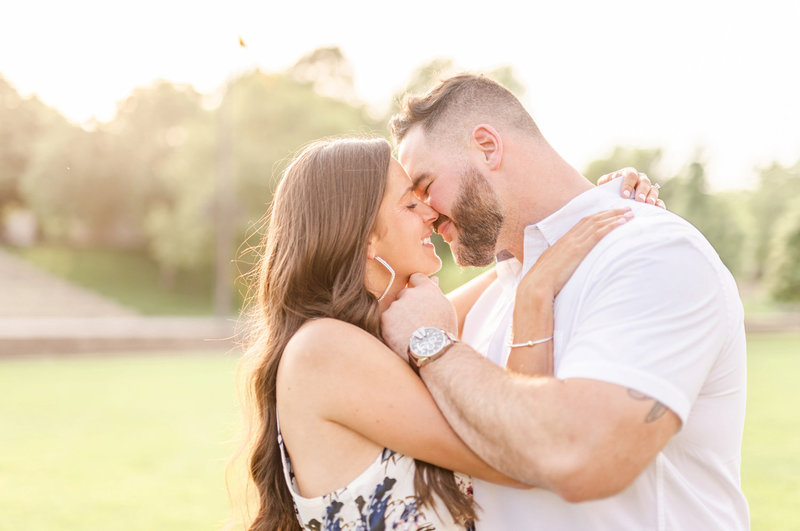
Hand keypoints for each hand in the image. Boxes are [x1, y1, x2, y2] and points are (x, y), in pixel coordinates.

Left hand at [381, 273, 457, 359]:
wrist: (434, 352)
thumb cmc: (444, 332)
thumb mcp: (445, 309)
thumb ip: (436, 292)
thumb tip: (433, 278)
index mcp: (427, 289)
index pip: (415, 278)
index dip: (417, 288)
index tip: (418, 300)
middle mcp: (410, 293)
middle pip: (404, 294)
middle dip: (407, 305)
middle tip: (416, 322)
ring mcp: (396, 305)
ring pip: (394, 308)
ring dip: (399, 317)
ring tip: (410, 333)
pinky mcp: (386, 318)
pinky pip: (386, 320)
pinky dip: (391, 328)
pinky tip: (401, 338)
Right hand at [518, 208, 633, 301]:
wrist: (537, 285)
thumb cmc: (543, 281)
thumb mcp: (552, 268)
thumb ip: (561, 264)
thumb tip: (566, 268)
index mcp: (563, 241)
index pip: (583, 223)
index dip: (599, 216)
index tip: (611, 213)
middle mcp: (569, 238)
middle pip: (592, 219)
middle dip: (610, 212)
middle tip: (626, 208)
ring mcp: (573, 243)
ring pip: (597, 224)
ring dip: (615, 217)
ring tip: (630, 213)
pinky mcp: (578, 250)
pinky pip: (597, 234)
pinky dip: (610, 226)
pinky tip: (622, 223)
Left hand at [597, 167, 664, 208]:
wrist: (611, 198)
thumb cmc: (608, 190)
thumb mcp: (604, 184)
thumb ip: (606, 182)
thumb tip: (611, 180)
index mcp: (628, 173)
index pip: (630, 175)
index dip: (628, 184)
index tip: (624, 195)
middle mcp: (640, 179)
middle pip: (644, 182)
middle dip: (642, 191)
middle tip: (639, 199)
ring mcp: (648, 189)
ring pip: (653, 190)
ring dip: (652, 197)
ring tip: (649, 204)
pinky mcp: (652, 199)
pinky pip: (659, 201)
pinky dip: (659, 205)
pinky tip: (659, 209)